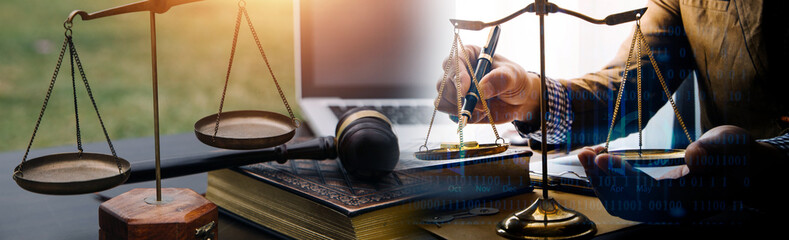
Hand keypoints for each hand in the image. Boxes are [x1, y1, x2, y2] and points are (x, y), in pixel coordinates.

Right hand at [435, 45, 540, 123]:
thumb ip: (500, 79)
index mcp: (468, 55)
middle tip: (481, 104)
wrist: (518, 99)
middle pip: (443, 82)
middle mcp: (457, 71)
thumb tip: (481, 89)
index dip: (457, 75)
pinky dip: (462, 116)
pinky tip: (478, 114)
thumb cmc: (514, 80)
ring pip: (443, 98)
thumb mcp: (513, 75)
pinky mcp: (456, 105)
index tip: (466, 90)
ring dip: (461, 107)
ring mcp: (454, 89)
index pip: (454, 60)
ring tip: (483, 109)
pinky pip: (448, 112)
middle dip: (460, 97)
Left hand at [577, 125, 785, 221]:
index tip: (603, 157)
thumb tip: (694, 158)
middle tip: (585, 152)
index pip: (649, 193)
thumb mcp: (731, 144)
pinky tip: (597, 160)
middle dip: (602, 179)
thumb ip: (713, 150)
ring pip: (622, 204)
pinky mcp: (653, 200)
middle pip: (628, 204)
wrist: (743, 166)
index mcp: (692, 199)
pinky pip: (623, 198)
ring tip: (585, 154)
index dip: (623, 177)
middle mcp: (674, 211)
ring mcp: (662, 209)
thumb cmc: (736, 153)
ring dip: (599, 180)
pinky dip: (607, 180)